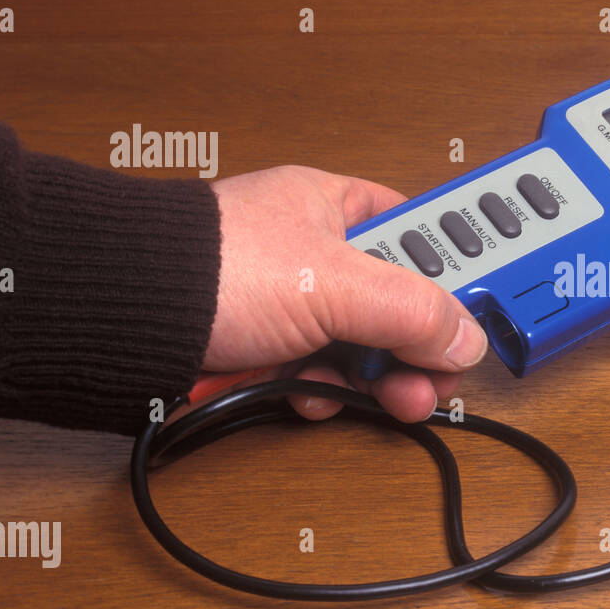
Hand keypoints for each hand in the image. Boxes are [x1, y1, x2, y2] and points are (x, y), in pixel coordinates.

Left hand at [205, 165, 487, 420]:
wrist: (120, 319)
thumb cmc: (208, 266)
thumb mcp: (336, 281)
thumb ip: (414, 306)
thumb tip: (466, 334)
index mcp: (336, 208)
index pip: (422, 230)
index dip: (457, 269)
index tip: (488, 307)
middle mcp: (317, 255)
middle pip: (398, 300)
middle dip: (423, 341)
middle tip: (444, 369)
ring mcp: (291, 307)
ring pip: (364, 347)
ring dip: (385, 378)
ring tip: (400, 398)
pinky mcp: (266, 354)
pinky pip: (322, 378)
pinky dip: (332, 395)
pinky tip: (325, 400)